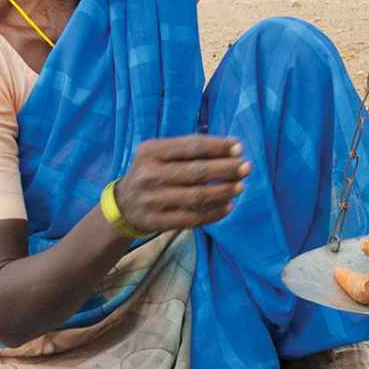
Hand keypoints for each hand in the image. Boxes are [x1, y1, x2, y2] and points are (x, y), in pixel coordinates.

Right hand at [114, 136, 250, 232]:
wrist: (122, 205)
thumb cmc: (151, 172)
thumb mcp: (159, 154)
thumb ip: (188, 151)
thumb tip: (231, 151)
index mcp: (150, 151)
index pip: (191, 146)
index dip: (218, 146)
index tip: (239, 147)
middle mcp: (148, 174)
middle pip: (196, 172)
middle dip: (226, 169)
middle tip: (247, 168)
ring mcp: (151, 199)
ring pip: (196, 196)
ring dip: (223, 191)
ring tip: (240, 187)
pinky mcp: (155, 221)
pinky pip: (192, 218)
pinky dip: (213, 213)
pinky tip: (228, 206)